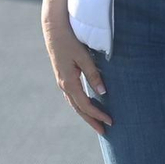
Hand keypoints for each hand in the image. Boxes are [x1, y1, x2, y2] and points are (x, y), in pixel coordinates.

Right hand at [42, 12, 111, 133]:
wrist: (54, 30)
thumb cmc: (71, 41)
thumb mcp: (84, 57)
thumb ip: (93, 74)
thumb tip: (102, 93)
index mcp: (69, 82)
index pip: (86, 105)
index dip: (98, 115)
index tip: (110, 122)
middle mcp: (64, 85)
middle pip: (79, 109)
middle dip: (92, 121)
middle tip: (105, 132)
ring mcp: (63, 82)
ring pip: (75, 104)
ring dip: (87, 114)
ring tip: (98, 123)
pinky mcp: (64, 77)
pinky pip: (74, 96)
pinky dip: (82, 105)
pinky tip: (89, 106)